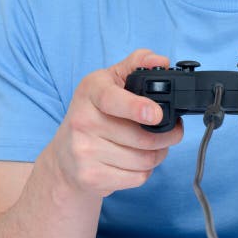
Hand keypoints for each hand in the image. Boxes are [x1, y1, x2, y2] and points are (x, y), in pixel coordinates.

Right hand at [49, 49, 183, 197]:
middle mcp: (82, 121)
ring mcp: (83, 151)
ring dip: (159, 154)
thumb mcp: (110, 80)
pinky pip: (137, 178)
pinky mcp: (90, 177)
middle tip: (172, 131)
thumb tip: (162, 60)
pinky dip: (145, 171)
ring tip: (154, 146)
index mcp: (90, 91)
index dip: (136, 107)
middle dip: (167, 136)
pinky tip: (136, 161)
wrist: (64, 157)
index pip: (112, 99)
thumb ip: (137, 63)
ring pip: (143, 160)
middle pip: (141, 137)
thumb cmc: (94, 113)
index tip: (156, 114)